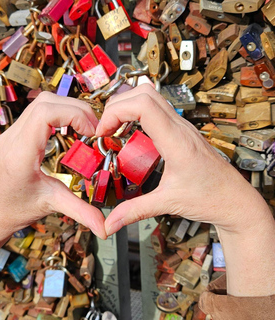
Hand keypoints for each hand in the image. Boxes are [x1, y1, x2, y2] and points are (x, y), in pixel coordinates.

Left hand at [0, 92, 106, 287]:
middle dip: (75, 109)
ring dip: (67, 108)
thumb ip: (80, 212)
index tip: (92, 130)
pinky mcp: (13, 133)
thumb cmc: (14, 209)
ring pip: (40, 102)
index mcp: (19, 154)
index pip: (45, 114)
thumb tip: (106, 227)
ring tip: (85, 126)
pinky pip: (36, 111)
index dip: (73, 113)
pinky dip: (57, 113)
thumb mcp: (50, 206)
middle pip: (45, 102)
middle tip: (94, 127)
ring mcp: (10, 133)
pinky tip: (70, 128)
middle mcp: (12, 139)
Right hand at [97, 84, 271, 235]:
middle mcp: (180, 128)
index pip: (143, 105)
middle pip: (144, 93)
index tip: (103, 131)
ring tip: (113, 128)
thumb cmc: (212, 198)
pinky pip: (155, 108)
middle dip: (116, 106)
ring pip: (150, 96)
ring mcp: (181, 126)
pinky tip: (129, 134)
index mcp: (177, 141)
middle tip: (104, 129)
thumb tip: (109, 222)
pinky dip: (135, 113)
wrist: (236, 201)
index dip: (116, 112)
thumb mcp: (168, 203)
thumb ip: (134, 211)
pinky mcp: (180, 130)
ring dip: (126, 105)